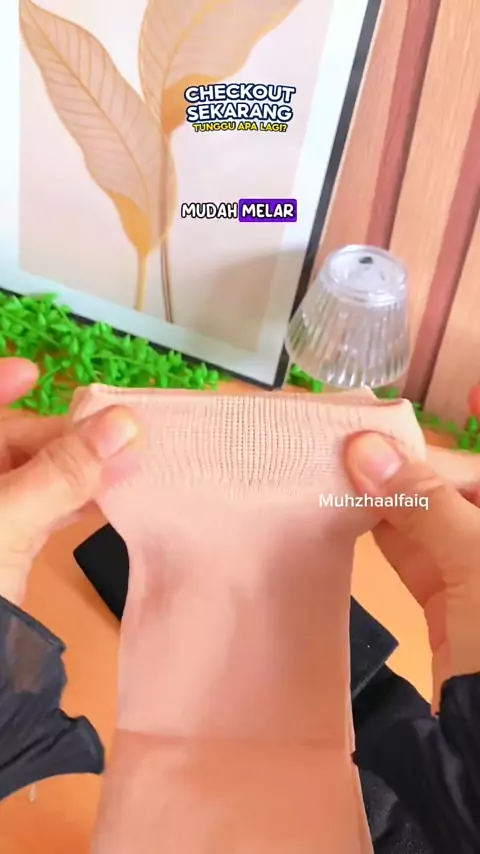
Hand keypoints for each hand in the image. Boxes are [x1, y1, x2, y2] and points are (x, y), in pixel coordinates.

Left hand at [0, 358, 138, 604]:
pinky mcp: (4, 547)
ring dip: (76, 472)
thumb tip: (125, 424)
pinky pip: (39, 509)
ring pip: (30, 477)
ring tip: (128, 466)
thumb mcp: (5, 523)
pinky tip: (110, 497)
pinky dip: (73, 503)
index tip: (35, 374)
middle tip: (123, 438)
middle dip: (63, 437)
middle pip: (8, 441)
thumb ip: (63, 472)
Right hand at [345, 424, 479, 706]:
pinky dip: (381, 532)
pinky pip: (413, 553)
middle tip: (346, 441)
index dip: (444, 435)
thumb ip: (425, 504)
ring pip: (429, 517)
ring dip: (386, 496)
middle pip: (454, 485)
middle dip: (404, 464)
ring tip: (336, 468)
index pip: (476, 466)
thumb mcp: (477, 564)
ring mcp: (474, 571)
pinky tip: (346, 510)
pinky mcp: (447, 602)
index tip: (396, 418)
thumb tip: (366, 447)